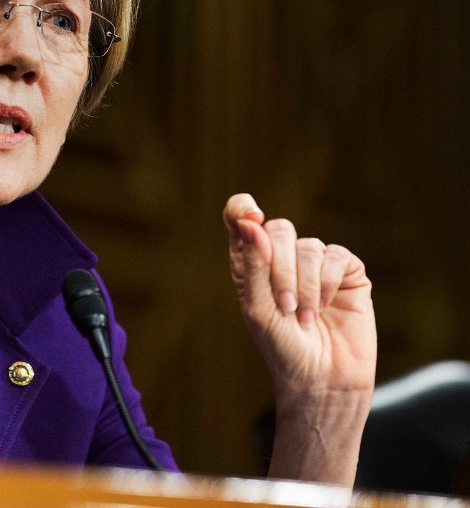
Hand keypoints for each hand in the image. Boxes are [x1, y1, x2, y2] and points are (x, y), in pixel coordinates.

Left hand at [223, 194, 375, 397]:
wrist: (321, 378)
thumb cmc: (282, 347)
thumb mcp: (258, 308)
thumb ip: (254, 265)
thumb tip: (251, 222)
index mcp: (252, 263)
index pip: (241, 218)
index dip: (242, 209)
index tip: (250, 216)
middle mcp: (282, 258)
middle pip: (279, 229)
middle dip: (280, 268)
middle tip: (285, 305)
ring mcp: (316, 264)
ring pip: (308, 246)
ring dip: (305, 286)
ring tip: (304, 318)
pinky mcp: (347, 272)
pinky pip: (336, 256)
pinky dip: (328, 284)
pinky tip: (325, 309)